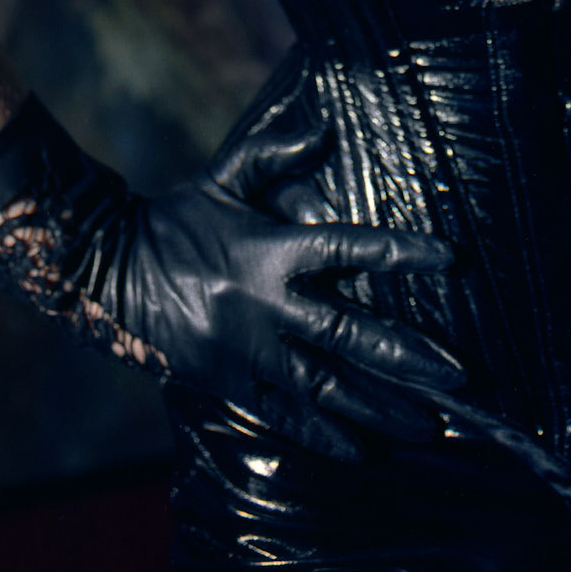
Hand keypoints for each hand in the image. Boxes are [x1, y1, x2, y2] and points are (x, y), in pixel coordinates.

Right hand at [0, 93, 464, 462]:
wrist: (111, 272)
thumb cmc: (180, 219)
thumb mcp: (226, 177)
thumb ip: (277, 151)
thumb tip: (325, 119)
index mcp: (272, 250)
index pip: (351, 248)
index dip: (401, 254)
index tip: (451, 260)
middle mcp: (265, 305)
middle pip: (348, 335)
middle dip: (407, 357)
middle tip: (459, 376)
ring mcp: (248, 352)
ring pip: (325, 387)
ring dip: (380, 408)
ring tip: (430, 425)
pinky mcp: (229, 383)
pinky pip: (285, 418)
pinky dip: (326, 437)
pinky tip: (365, 452)